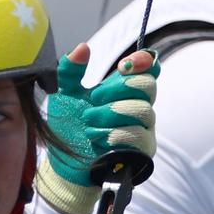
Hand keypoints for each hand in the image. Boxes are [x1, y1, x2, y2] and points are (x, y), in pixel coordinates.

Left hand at [35, 44, 158, 213]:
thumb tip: (82, 48)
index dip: (143, 61)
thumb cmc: (68, 128)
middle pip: (148, 86)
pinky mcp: (142, 152)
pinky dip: (115, 135)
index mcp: (124, 90)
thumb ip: (71, 71)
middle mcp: (139, 106)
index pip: (150, 67)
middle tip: (94, 99)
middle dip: (117, 90)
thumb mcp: (65, 96)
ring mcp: (144, 129)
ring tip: (89, 123)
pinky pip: (138, 137)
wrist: (63, 164)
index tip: (123, 66)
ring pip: (142, 111)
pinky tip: (98, 139)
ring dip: (110, 114)